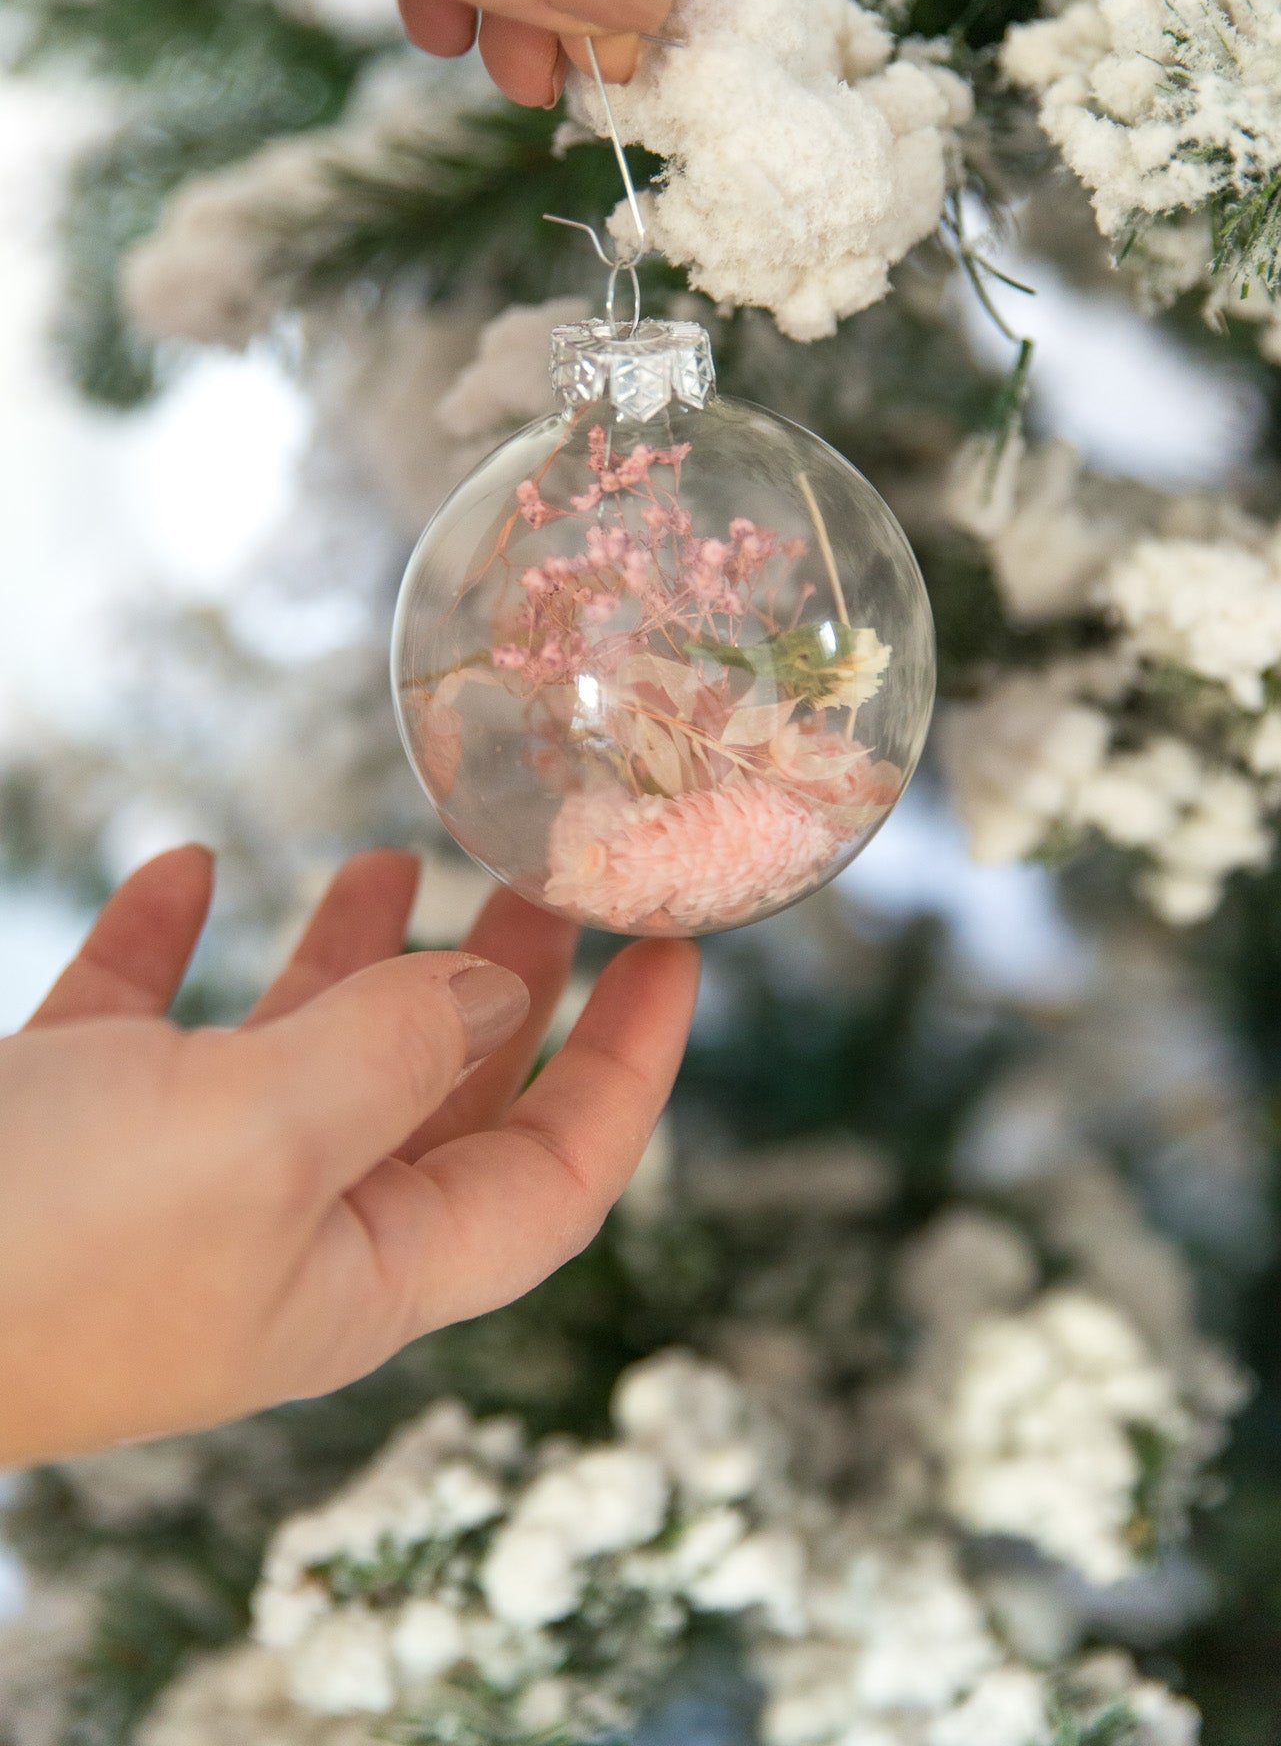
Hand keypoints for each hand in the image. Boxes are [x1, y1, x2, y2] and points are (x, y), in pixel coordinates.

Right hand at [0, 846, 698, 1463]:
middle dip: (503, 986)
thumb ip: (389, 1055)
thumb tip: (485, 986)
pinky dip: (174, 944)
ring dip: (352, 957)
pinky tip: (189, 869)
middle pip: (437, 1098)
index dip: (630, 1067)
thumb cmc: (46, 1250)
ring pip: (297, 1055)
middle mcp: (278, 1233)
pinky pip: (142, 1024)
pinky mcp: (56, 1131)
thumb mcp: (258, 1141)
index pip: (553, 1174)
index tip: (676, 949)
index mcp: (361, 1270)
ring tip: (397, 854)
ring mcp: (163, 1186)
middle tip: (548, 870)